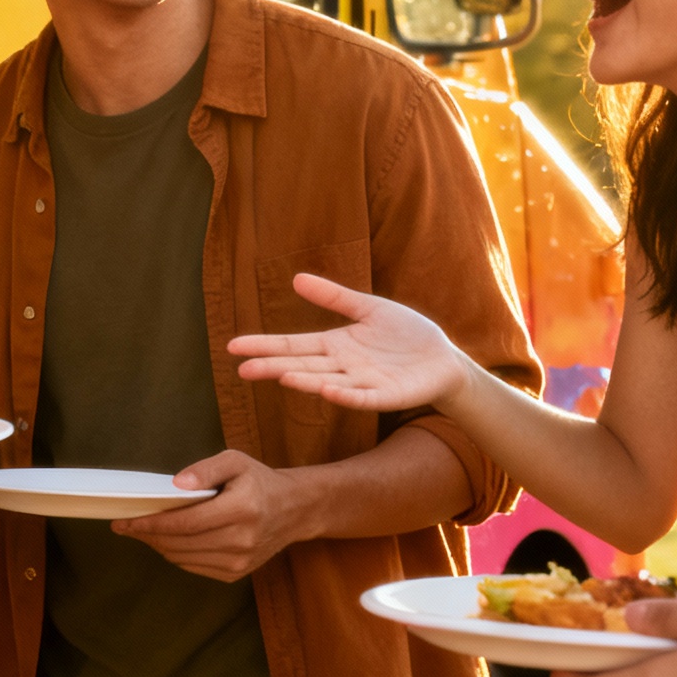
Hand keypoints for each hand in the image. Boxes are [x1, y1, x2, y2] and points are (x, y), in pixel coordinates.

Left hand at [109, 450, 306, 581]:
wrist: (294, 510)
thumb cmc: (259, 481)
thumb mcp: (235, 461)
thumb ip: (205, 470)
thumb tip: (174, 485)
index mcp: (242, 509)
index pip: (185, 522)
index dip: (151, 523)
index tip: (124, 521)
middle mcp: (242, 540)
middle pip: (179, 543)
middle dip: (147, 535)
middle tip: (126, 525)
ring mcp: (240, 561)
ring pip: (183, 558)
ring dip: (159, 545)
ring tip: (145, 531)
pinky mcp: (237, 573)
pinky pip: (194, 567)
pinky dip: (176, 554)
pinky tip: (169, 540)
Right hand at [226, 274, 469, 412]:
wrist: (442, 359)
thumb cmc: (405, 334)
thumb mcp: (368, 308)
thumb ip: (334, 297)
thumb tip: (296, 278)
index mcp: (335, 345)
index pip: (293, 345)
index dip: (265, 345)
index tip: (233, 347)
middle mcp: (342, 366)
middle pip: (302, 365)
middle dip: (272, 367)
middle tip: (242, 369)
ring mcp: (362, 383)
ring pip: (326, 382)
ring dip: (304, 381)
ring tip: (280, 376)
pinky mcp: (386, 396)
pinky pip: (363, 398)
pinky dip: (345, 395)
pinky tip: (328, 391)